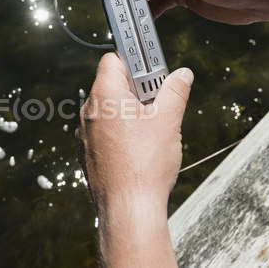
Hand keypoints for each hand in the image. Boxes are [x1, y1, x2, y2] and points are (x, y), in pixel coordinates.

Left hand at [77, 53, 192, 266]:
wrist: (128, 209)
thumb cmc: (145, 164)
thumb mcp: (168, 121)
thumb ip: (175, 91)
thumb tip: (183, 74)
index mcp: (105, 95)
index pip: (113, 60)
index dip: (134, 60)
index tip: (153, 68)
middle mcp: (89, 111)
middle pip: (112, 85)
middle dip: (137, 89)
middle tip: (158, 102)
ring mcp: (85, 133)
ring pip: (109, 110)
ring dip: (129, 112)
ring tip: (151, 129)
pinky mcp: (87, 152)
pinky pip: (104, 132)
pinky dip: (119, 133)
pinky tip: (138, 149)